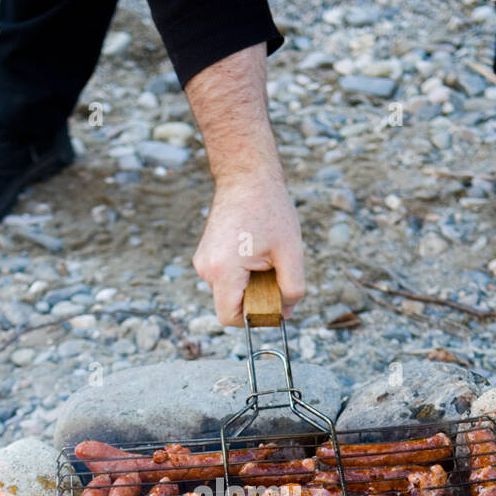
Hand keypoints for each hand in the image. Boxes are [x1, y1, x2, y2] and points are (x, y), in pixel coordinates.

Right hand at [192, 168, 303, 327]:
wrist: (246, 176)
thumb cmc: (270, 209)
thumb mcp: (291, 252)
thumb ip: (293, 288)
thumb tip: (285, 313)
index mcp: (223, 269)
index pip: (230, 317)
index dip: (253, 319)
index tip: (272, 304)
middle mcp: (206, 268)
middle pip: (230, 305)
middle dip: (255, 300)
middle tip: (275, 275)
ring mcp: (203, 261)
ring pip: (229, 292)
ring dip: (249, 286)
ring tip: (265, 259)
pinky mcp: (206, 255)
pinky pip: (225, 278)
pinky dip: (242, 275)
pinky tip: (254, 253)